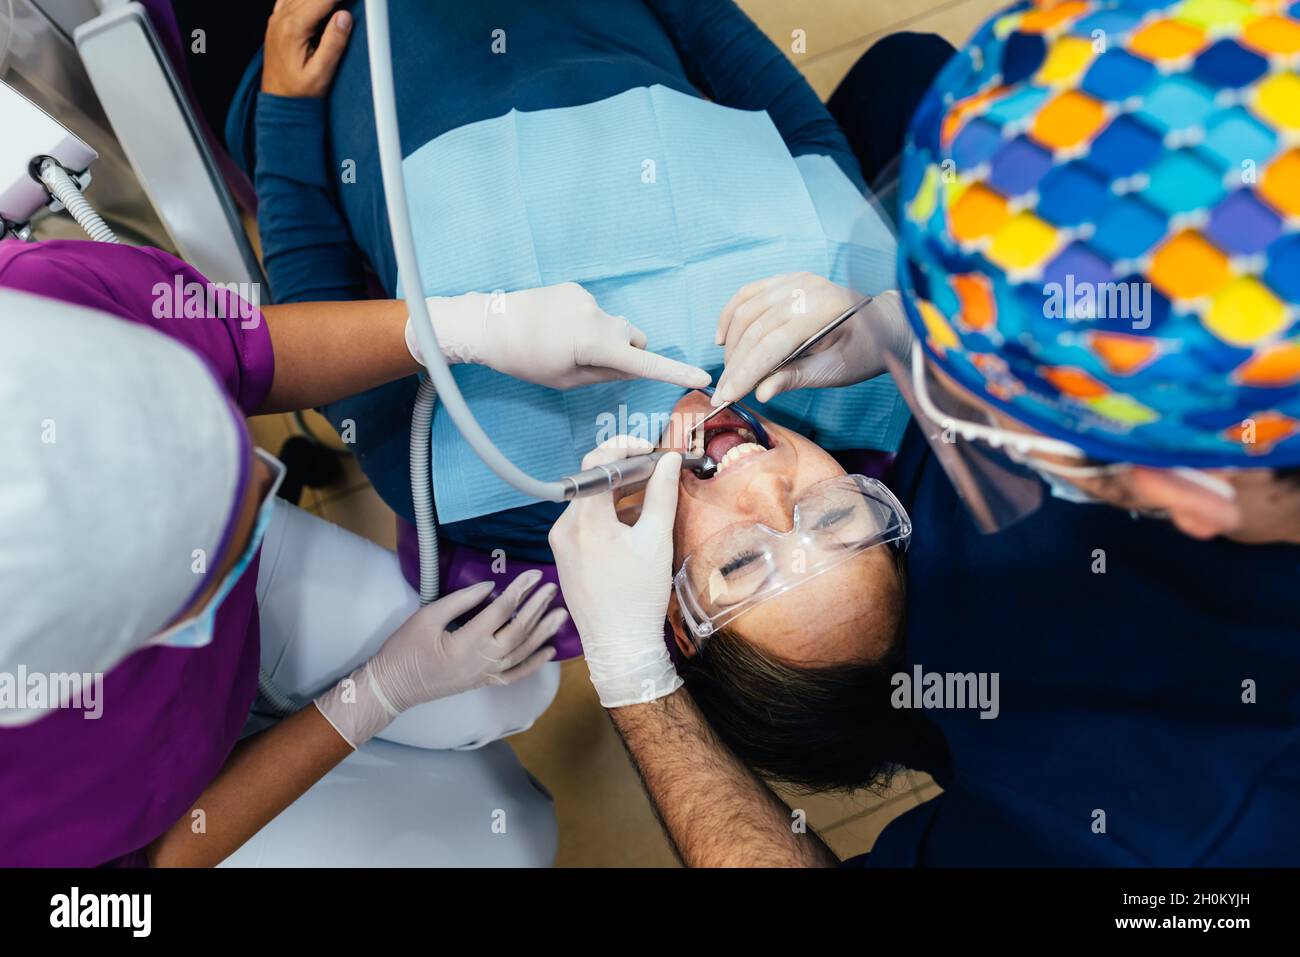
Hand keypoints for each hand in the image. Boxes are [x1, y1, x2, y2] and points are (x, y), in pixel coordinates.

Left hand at [262, 0, 352, 97]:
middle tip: (351, 4)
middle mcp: (281, 19)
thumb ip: (333, 43)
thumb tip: (345, 16)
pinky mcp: (277, 22)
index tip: (356, 1)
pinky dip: (304, 0)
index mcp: (293, 28)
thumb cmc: (299, 92)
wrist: (278, 101)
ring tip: (336, 5)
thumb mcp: (321, 73)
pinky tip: (315, 4)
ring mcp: (277, 19)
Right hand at [314, 571, 564, 747]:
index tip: (534, 575)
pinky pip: (515, 675)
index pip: (501, 612)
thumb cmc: (404, 650)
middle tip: (553, 588)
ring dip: (543, 633)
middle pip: (518, 631)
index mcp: (466, 642)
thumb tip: (491, 587)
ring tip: (560, 614)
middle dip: (537, 608)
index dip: (519, 591)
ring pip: (522, 652)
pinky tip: (549, 651)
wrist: (393, 687)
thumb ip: (460, 601)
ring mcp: (484, 675)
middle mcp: (481, 661)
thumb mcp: (426, 617)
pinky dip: (534, 664)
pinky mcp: (483, 682)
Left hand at [405, 283, 710, 390]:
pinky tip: (557, 329)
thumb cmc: (525, 360)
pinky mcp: (575, 289)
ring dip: (603, 338)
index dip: (673, 372)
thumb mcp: (566, 380)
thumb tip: (632, 364)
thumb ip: (605, 373)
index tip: (700, 376)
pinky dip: (586, 323)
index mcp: (594, 344)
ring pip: (615, 326)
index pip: (643, 362)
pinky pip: (594, 312)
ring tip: (565, 345)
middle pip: (634, 339)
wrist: (488, 324)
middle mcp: (597, 317)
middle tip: (595, 366)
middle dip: (627, 354)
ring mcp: (586, 299)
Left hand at [549, 438, 683, 707]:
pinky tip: (632, 523)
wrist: (618, 646)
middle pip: (592, 483)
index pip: (595, 464)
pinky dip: (608, 515)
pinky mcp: (564, 556)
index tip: (650, 450)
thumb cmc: (639, 596)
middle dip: (626, 472)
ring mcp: (560, 543)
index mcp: (584, 522)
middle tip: (657, 471)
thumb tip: (668, 460)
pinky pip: (584, 523)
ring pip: (589, 503)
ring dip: (618, 494)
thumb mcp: (655, 541)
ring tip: (650, 496)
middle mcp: (563, 527)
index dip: (623, 448)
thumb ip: (661, 495)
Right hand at [713, 274, 911, 404]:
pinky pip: (748, 294)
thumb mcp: (834, 372)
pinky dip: (730, 316)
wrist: (883, 324)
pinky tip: (723, 339)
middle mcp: (806, 289)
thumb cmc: (862, 352)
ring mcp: (795, 280)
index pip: (772, 345)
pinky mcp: (787, 279)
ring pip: (746, 311)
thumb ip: (796, 378)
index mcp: (823, 312)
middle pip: (755, 329)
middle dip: (735, 364)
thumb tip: (761, 393)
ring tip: (728, 373)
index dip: (745, 372)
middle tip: (723, 392)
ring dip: (731, 344)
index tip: (727, 396)